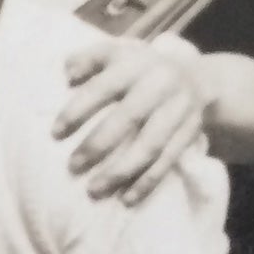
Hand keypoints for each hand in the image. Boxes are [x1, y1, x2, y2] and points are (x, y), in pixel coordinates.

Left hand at [54, 36, 206, 204]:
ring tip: (94, 190)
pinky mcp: (190, 133)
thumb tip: (67, 73)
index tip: (55, 133)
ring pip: (150, 145)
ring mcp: (178, 110)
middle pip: (128, 118)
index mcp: (137, 65)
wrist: (198, 78)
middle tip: (72, 167)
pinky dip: (147, 182)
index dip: (79, 110)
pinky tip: (126, 199)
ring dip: (121, 171)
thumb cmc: (141, 70)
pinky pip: (168, 161)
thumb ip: (89, 59)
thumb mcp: (117, 54)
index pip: (104, 87)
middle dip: (98, 144)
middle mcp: (160, 86)